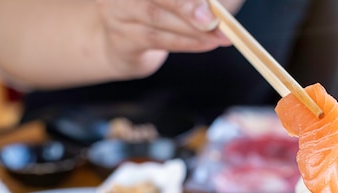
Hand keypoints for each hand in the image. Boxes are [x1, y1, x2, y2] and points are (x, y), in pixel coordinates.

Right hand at [95, 0, 244, 78]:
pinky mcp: (121, 39)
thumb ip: (196, 1)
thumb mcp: (172, 2)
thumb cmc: (159, 11)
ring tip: (220, 35)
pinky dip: (185, 42)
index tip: (214, 2)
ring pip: (156, 18)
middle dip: (187, 6)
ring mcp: (117, 13)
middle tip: (214, 19)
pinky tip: (207, 43)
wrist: (124, 44)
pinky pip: (156, 40)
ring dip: (192, 29)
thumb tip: (218, 6)